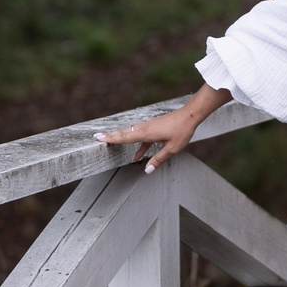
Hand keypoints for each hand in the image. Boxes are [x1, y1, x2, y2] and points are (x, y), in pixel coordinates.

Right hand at [96, 85, 231, 172]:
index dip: (111, 138)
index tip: (99, 138)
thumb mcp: (172, 149)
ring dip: (120, 137)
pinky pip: (141, 137)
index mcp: (146, 133)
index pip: (125, 137)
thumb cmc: (182, 131)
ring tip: (110, 142)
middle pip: (124, 133)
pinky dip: (136, 145)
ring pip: (131, 133)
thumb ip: (159, 159)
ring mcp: (149, 127)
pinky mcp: (154, 128)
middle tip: (96, 136)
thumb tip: (147, 170)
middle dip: (110, 136)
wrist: (190, 115)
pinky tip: (137, 156)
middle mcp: (145, 128)